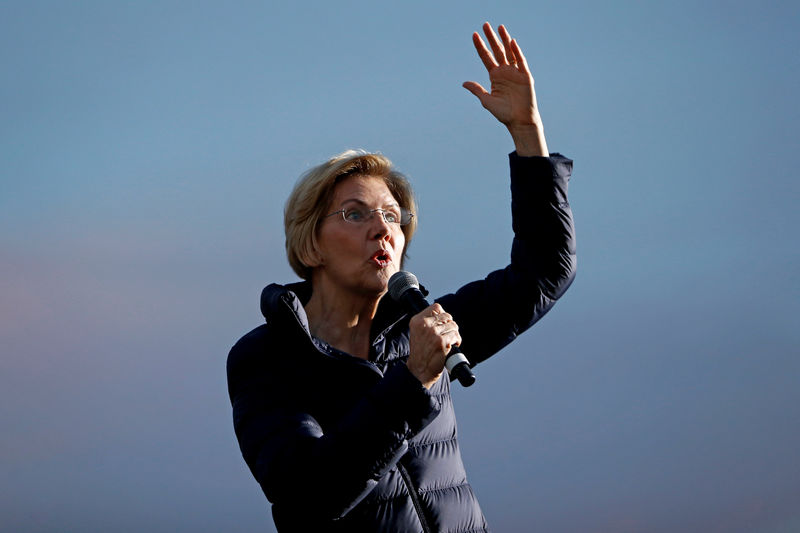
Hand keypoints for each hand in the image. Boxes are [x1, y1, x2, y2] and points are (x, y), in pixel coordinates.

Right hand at [407, 303, 460, 388]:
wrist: (418, 370)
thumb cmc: (420, 354)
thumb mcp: (417, 333)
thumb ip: (427, 323)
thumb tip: (443, 316)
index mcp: (417, 321)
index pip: (436, 307)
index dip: (443, 315)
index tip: (443, 323)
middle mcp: (424, 325)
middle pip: (447, 316)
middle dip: (450, 325)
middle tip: (447, 335)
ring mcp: (433, 332)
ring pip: (453, 326)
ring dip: (454, 334)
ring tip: (450, 342)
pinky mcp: (441, 341)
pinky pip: (456, 336)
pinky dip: (457, 341)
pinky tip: (452, 346)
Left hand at [463, 22, 547, 155]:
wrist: (519, 121)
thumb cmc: (503, 113)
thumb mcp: (486, 100)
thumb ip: (477, 89)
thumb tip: (463, 83)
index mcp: (495, 76)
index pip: (486, 57)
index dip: (480, 46)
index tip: (474, 35)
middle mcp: (505, 71)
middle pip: (497, 50)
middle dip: (491, 38)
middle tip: (485, 25)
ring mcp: (515, 72)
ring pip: (509, 52)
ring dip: (504, 39)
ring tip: (499, 27)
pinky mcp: (525, 76)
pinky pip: (521, 61)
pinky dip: (517, 52)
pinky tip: (511, 42)